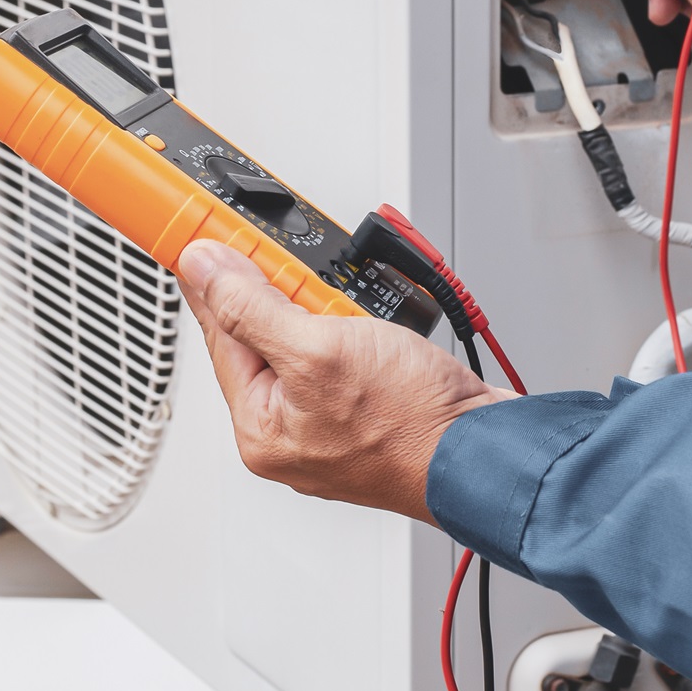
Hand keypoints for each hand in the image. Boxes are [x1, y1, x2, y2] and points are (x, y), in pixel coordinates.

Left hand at [176, 240, 513, 522]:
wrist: (488, 451)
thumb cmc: (413, 423)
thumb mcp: (318, 350)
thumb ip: (251, 307)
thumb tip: (203, 271)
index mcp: (260, 427)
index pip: (219, 334)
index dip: (215, 279)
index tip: (204, 239)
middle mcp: (288, 432)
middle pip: (260, 337)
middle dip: (282, 297)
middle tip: (306, 278)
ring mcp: (328, 424)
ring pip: (305, 341)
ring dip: (325, 311)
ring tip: (351, 312)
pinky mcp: (365, 411)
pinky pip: (341, 355)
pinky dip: (352, 330)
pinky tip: (370, 325)